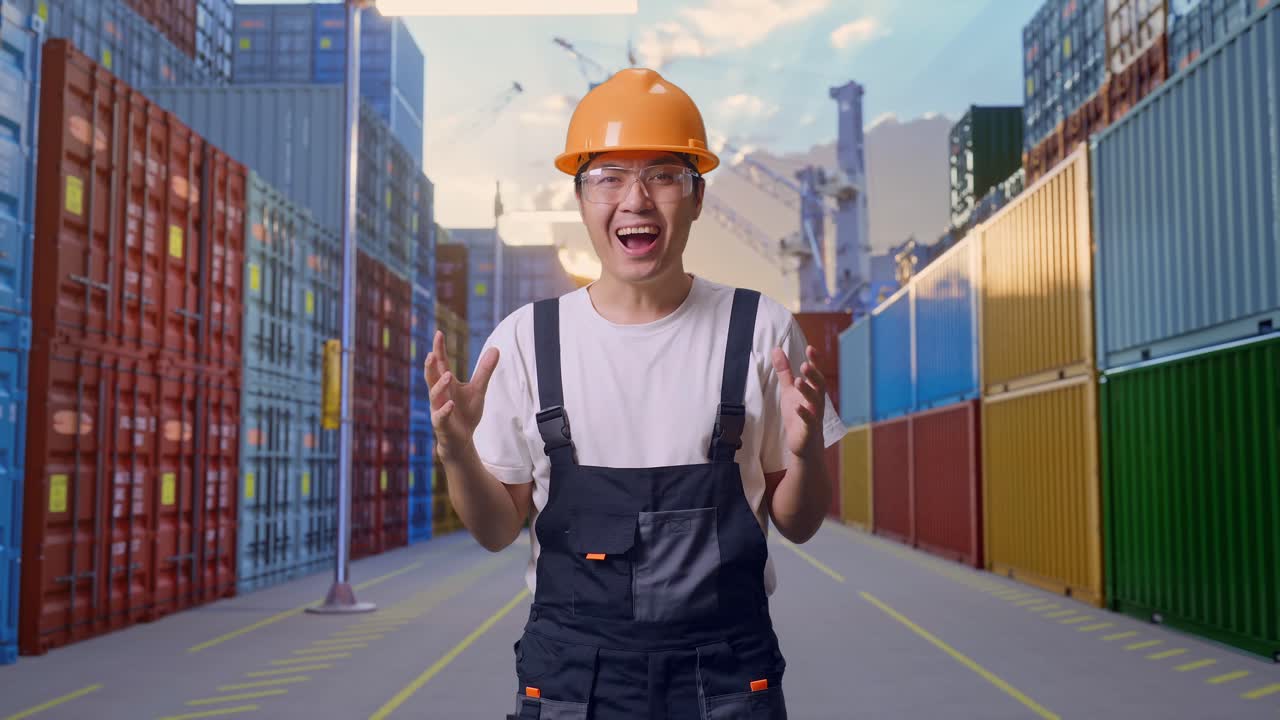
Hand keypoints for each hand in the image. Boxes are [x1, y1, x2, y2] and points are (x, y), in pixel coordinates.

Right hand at [425, 330, 498, 460]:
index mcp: (447, 384)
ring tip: (447, 374)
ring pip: (434, 395)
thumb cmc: (466, 412)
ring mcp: (438, 409)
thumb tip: (495, 348)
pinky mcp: (441, 424)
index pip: (441, 363)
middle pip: (432, 377)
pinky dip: (444, 410)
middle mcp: (439, 394)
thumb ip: (484, 370)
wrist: (461, 439)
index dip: (439, 349)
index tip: (439, 333)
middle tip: (431, 353)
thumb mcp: (478, 389)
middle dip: (431, 365)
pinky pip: (440, 416)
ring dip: (439, 385)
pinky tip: (450, 404)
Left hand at [771, 345, 825, 457]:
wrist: (805, 445)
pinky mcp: (810, 430)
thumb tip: (776, 349)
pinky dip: (804, 414)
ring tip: (799, 381)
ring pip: (815, 402)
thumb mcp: (789, 390)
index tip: (811, 348)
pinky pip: (809, 421)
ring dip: (808, 391)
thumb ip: (785, 371)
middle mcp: (817, 402)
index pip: (816, 373)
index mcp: (813, 391)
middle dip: (814, 375)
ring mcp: (815, 416)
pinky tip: (797, 407)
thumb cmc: (799, 415)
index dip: (816, 361)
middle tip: (805, 365)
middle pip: (820, 386)